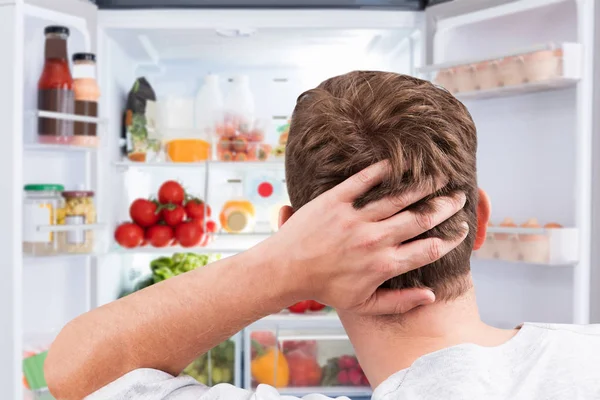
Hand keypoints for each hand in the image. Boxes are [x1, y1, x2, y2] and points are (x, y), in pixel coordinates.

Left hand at [262, 160, 467, 315]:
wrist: (286, 270)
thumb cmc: (325, 288)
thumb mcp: (363, 304)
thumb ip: (399, 301)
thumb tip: (431, 295)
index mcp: (383, 264)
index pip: (428, 249)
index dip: (451, 239)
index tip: (462, 229)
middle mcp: (374, 239)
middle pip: (420, 219)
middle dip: (445, 207)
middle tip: (459, 197)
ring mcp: (355, 218)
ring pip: (398, 197)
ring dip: (422, 186)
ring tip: (439, 177)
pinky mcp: (335, 200)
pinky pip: (364, 180)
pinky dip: (383, 170)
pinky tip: (399, 163)